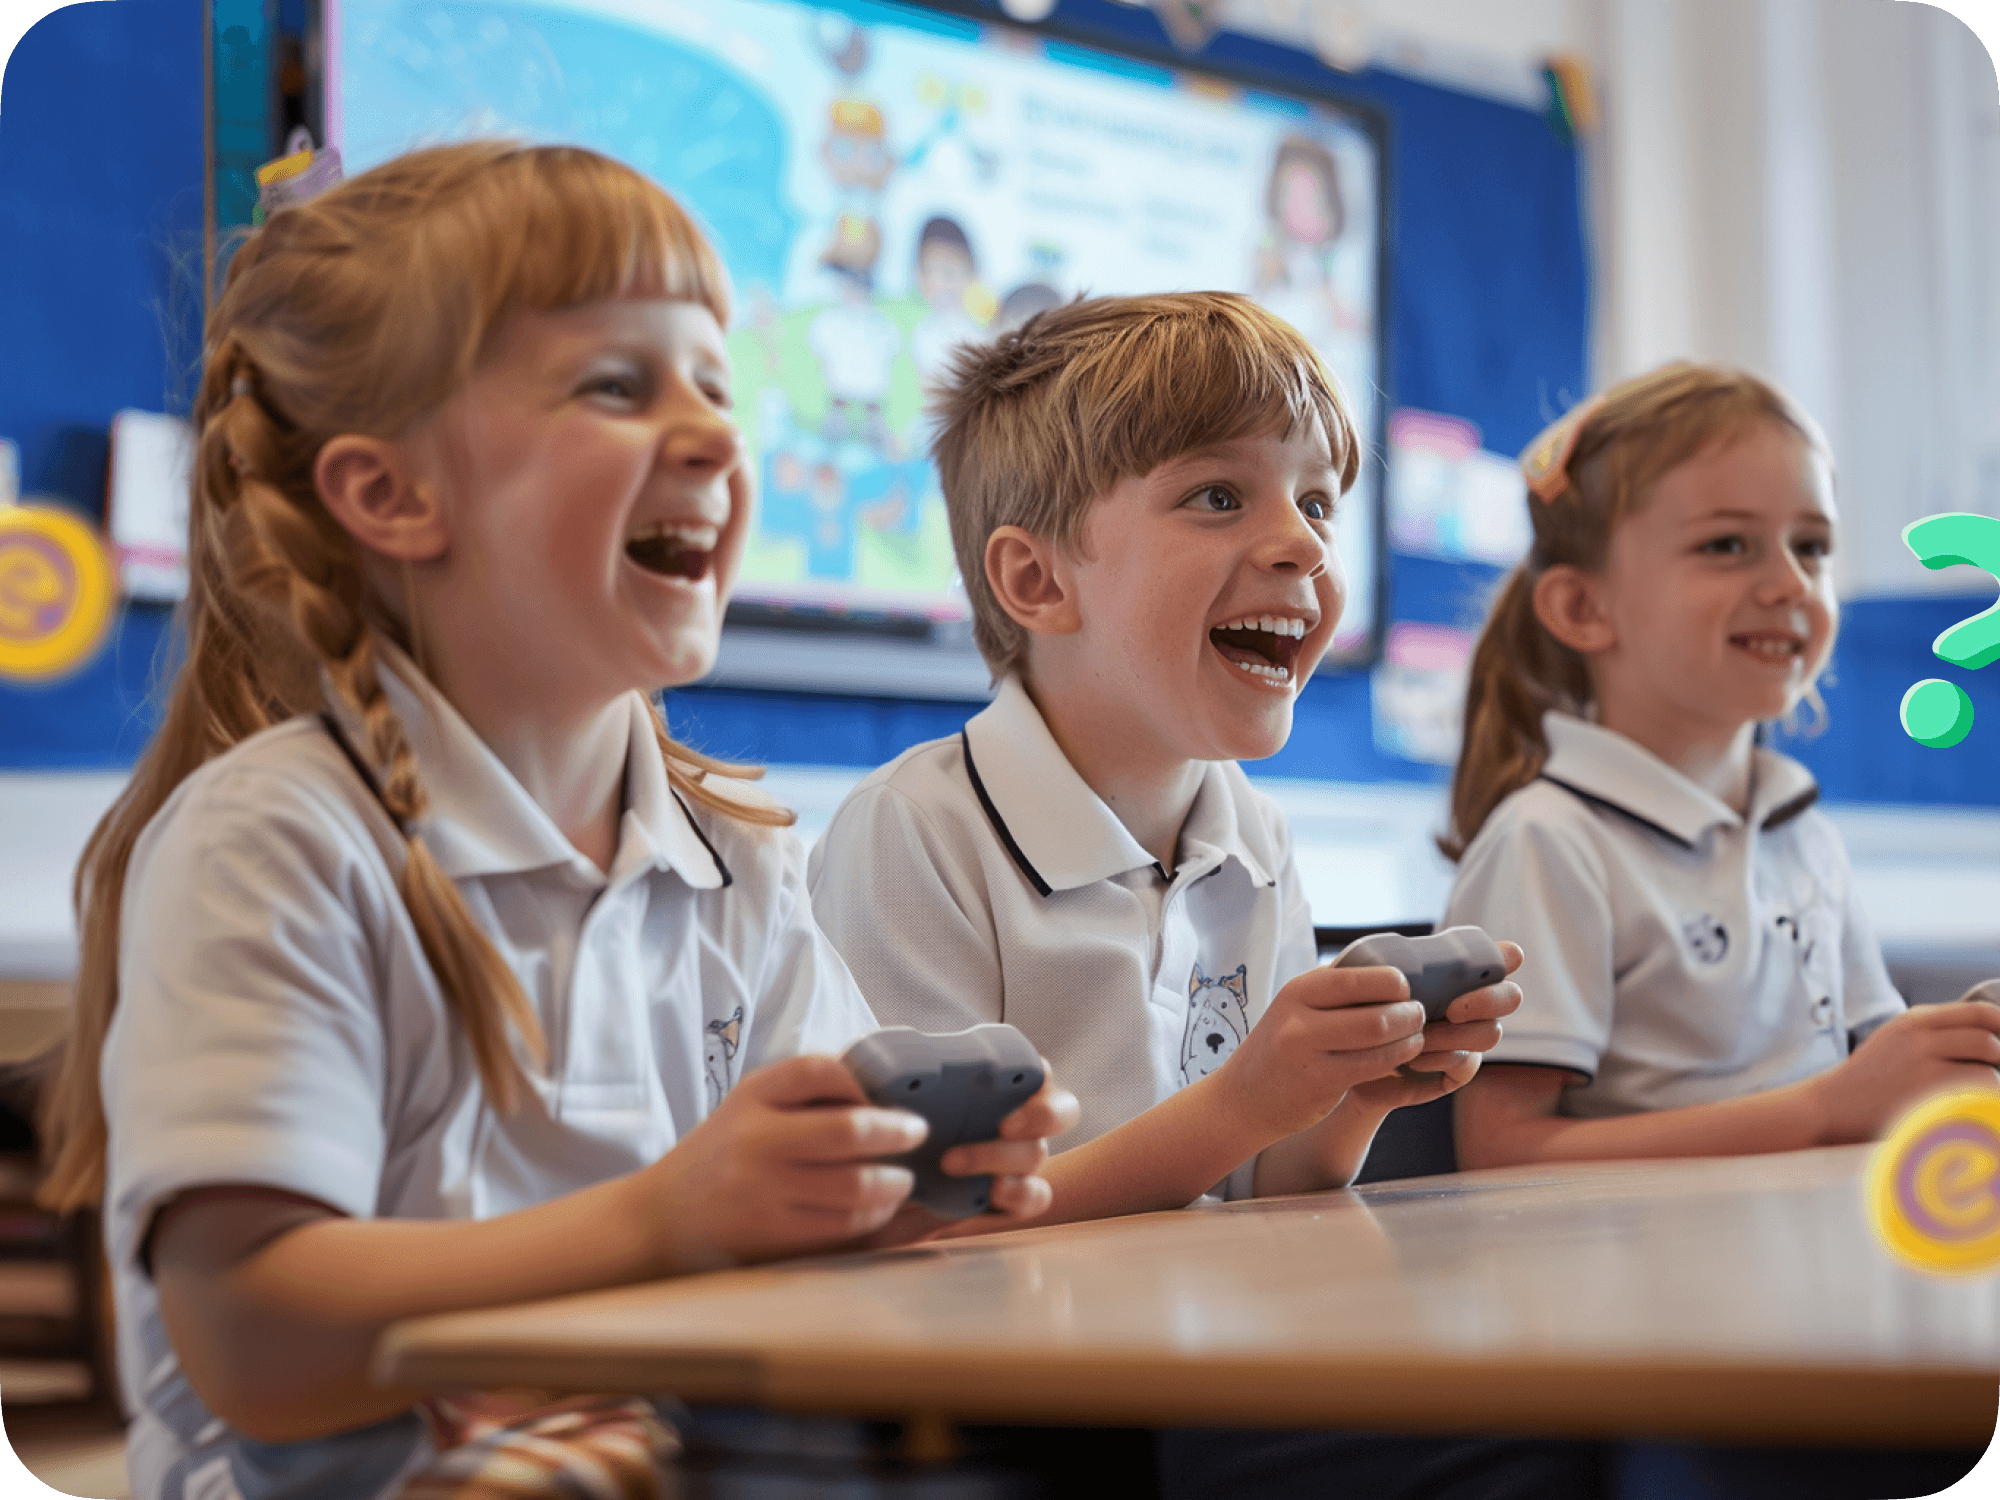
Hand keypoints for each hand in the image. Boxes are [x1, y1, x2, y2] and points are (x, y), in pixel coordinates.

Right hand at [641, 1055, 927, 1269]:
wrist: (661, 1218)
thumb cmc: (721, 1156)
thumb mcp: (747, 1107)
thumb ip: (802, 1095)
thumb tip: (879, 1094)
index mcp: (751, 1097)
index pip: (817, 1071)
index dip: (860, 1082)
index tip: (882, 1098)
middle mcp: (755, 1140)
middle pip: (848, 1131)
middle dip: (896, 1132)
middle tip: (916, 1132)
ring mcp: (764, 1191)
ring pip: (855, 1186)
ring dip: (894, 1183)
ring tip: (902, 1180)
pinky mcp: (773, 1235)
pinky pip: (842, 1226)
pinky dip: (873, 1216)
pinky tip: (879, 1208)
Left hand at [867, 1069, 1080, 1246]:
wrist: (884, 1181)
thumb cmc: (898, 1129)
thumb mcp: (895, 1099)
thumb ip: (904, 1078)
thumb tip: (894, 1067)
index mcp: (1002, 1085)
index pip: (1036, 1070)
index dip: (1036, 1070)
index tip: (1011, 1075)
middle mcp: (1020, 1119)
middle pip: (1061, 1112)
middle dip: (1042, 1116)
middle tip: (1004, 1124)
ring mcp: (1019, 1159)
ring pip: (1037, 1154)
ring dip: (1001, 1157)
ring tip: (952, 1162)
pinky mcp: (1011, 1196)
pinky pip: (1036, 1196)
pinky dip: (1019, 1194)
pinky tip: (990, 1191)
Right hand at [1211, 962, 1427, 1141]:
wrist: (1245, 1096)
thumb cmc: (1282, 1046)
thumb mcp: (1297, 1007)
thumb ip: (1335, 989)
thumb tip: (1391, 968)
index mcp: (1297, 991)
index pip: (1358, 977)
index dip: (1393, 982)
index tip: (1404, 989)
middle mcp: (1298, 1019)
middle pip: (1375, 1012)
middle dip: (1409, 1013)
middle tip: (1419, 1014)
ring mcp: (1308, 1054)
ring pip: (1379, 1040)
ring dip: (1410, 1038)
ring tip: (1416, 1036)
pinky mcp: (1321, 1084)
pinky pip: (1374, 1067)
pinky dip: (1398, 1058)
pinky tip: (1403, 1055)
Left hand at [1347, 942, 1524, 1111]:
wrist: (1348, 1057)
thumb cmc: (1363, 1007)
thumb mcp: (1377, 981)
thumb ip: (1397, 963)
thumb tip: (1405, 953)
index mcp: (1457, 974)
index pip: (1499, 960)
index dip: (1507, 958)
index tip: (1505, 957)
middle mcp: (1474, 1004)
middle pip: (1510, 997)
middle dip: (1488, 1000)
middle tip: (1453, 1008)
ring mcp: (1470, 1037)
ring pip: (1489, 1033)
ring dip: (1453, 1033)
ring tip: (1419, 1034)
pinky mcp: (1459, 1068)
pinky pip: (1466, 1063)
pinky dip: (1439, 1059)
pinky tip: (1413, 1059)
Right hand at [1813, 996, 1999, 1143]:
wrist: (1829, 1107)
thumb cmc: (1865, 1082)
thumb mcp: (1892, 1043)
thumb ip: (1929, 1036)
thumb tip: (1983, 1042)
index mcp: (1912, 1021)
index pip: (1976, 1012)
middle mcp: (1917, 1035)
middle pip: (1986, 1035)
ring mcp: (1921, 1062)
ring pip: (1986, 1062)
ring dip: (1997, 1079)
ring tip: (1990, 1093)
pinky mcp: (1925, 1090)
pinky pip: (1976, 1089)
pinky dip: (1987, 1098)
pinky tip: (1979, 1108)